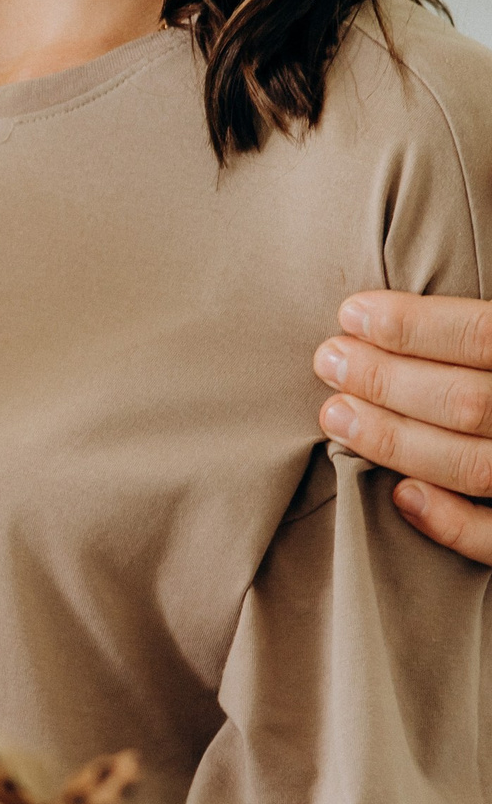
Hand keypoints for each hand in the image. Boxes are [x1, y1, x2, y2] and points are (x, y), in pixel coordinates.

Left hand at [316, 292, 491, 565]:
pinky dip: (447, 522)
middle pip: (468, 402)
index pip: (484, 337)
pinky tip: (399, 495)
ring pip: (472, 466)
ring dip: (395, 442)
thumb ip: (488, 329)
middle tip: (329, 360)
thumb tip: (437, 281)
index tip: (352, 314)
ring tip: (337, 414)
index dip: (413, 326)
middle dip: (386, 381)